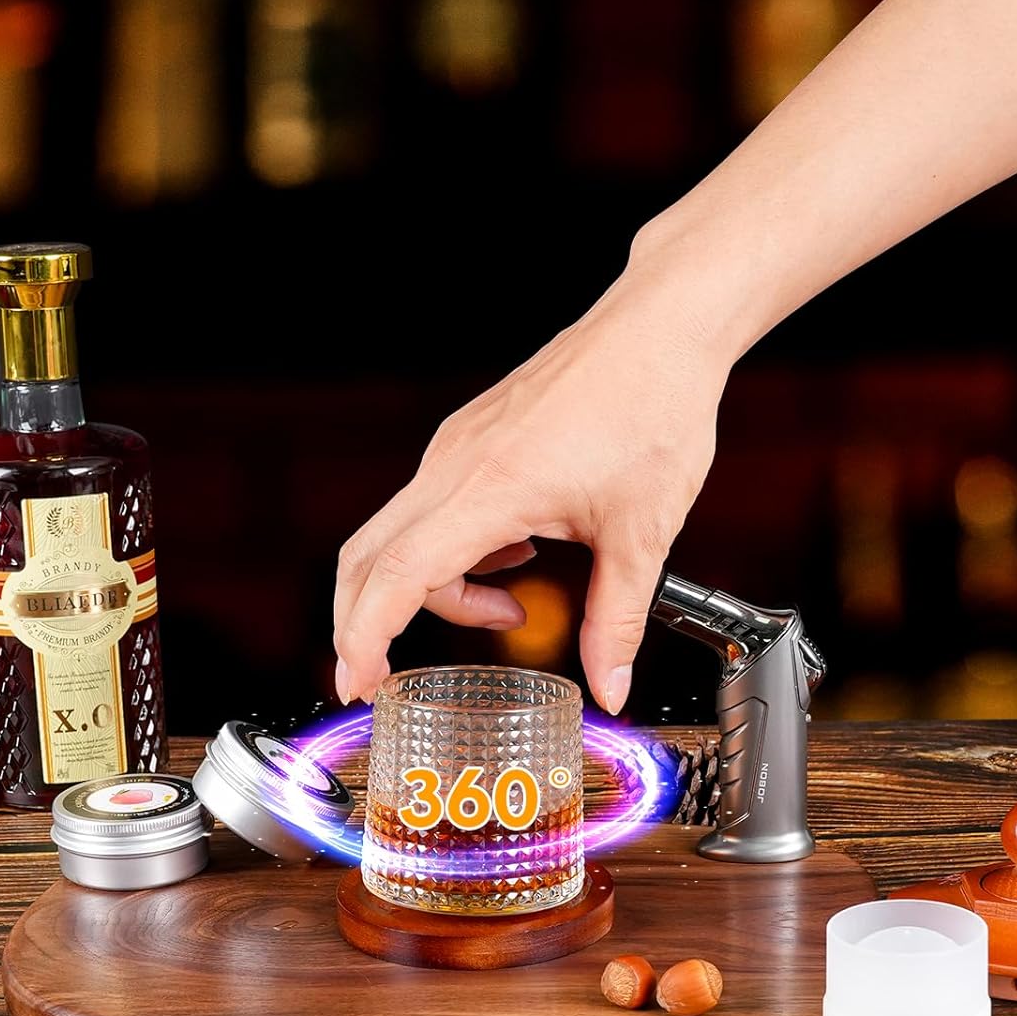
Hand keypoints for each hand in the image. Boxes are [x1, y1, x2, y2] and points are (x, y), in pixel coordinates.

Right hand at [333, 258, 727, 711]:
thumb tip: (610, 689)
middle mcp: (456, 463)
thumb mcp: (643, 533)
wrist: (660, 326)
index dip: (366, 635)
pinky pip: (431, 507)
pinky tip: (517, 552)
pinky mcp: (470, 438)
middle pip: (367, 555)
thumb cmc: (654, 408)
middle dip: (362, 623)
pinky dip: (452, 551)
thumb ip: (617, 621)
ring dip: (432, 588)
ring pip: (401, 533)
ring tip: (509, 608)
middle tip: (378, 676)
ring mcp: (456, 447)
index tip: (356, 682)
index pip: (399, 573)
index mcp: (491, 487)